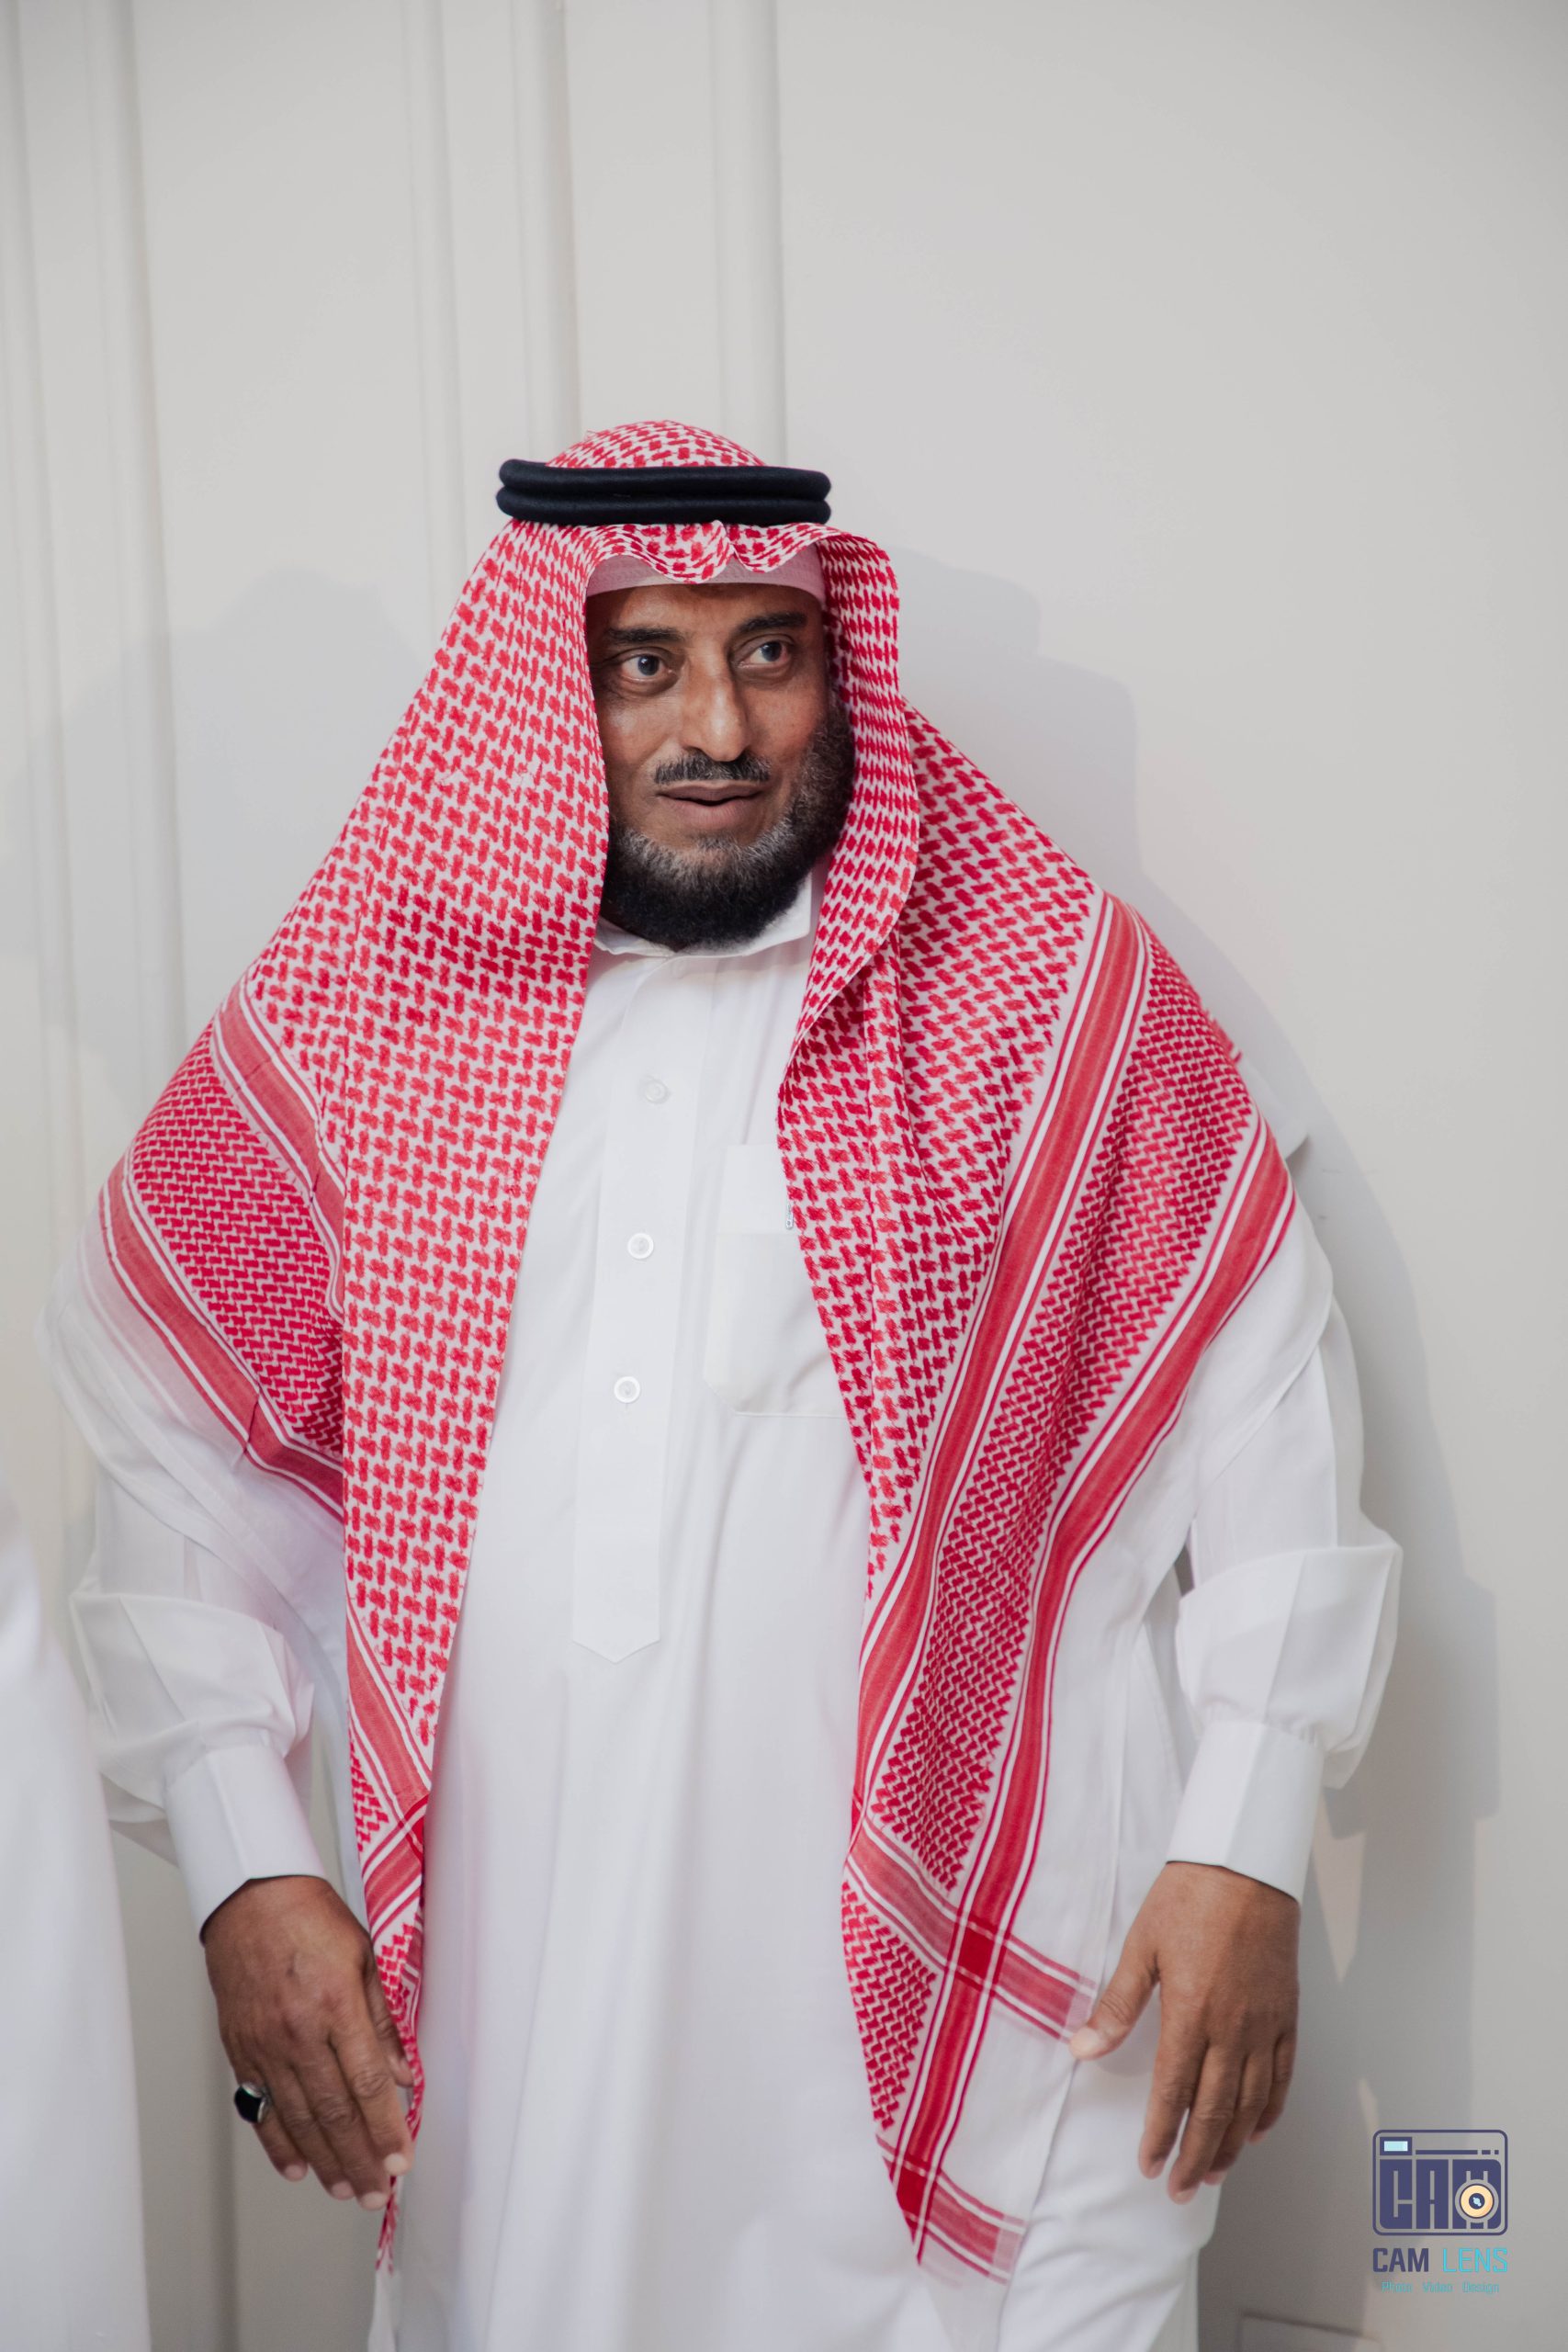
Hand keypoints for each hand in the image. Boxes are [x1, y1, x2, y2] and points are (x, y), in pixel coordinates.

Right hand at [202, 1874, 413, 2209]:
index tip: (401, 2158)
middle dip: (359, 2159)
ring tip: (345, 2188)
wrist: (249, 1898)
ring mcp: (265, 2045)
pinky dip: (278, 2142)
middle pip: (333, 2112)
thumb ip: (383, 2020)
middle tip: (375, 2192)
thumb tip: (404, 2073)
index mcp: (334, 2005)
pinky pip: (260, 2107)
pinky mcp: (241, 2050)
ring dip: (324, 2160)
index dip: (386, 2128)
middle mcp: (297, 2032)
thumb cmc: (310, 1918)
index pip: (366, 2084)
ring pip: (297, 2118)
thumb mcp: (365, 1956)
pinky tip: (297, 2167)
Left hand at [1068, 1860, 1297, 2199]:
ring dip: (1232, 2143)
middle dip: (1196, 2156)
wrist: (1245, 1862)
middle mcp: (1232, 2027)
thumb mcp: (1142, 1945)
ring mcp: (1264, 2023)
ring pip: (1251, 2101)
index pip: (1174, 2091)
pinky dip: (1271, 2109)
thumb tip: (1082, 2047)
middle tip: (1182, 2191)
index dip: (1161, 2134)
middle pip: (1215, 2109)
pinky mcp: (1286, 2013)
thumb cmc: (1189, 1896)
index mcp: (1191, 2011)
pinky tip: (1256, 2129)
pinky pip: (1283, 2074)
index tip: (1149, 2165)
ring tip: (1215, 2172)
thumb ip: (1117, 2004)